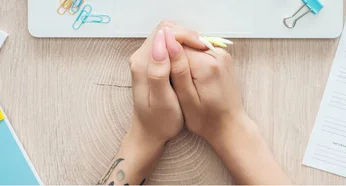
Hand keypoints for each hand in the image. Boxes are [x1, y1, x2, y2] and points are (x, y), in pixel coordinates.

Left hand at [128, 21, 206, 146]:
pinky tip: (194, 60)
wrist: (150, 133)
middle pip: (166, 31)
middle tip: (204, 49)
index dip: (185, 35)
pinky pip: (169, 46)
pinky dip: (183, 48)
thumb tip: (161, 45)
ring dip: (186, 41)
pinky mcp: (152, 63)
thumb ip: (159, 72)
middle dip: (187, 35)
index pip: (164, 32)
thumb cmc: (159, 121)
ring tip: (202, 54)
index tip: (202, 47)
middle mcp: (141, 57)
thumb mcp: (162, 100)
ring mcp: (146, 59)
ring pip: (168, 37)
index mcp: (142, 63)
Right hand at [167, 41, 253, 141]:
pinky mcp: (222, 58)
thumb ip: (178, 69)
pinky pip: (199, 51)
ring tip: (178, 78)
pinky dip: (190, 60)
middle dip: (172, 54)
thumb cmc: (206, 119)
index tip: (160, 70)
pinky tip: (188, 76)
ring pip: (191, 45)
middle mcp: (218, 54)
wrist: (229, 126)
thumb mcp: (186, 99)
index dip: (164, 54)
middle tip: (168, 76)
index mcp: (207, 64)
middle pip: (185, 42)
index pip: (177, 43)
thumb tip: (168, 42)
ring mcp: (222, 55)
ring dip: (181, 57)